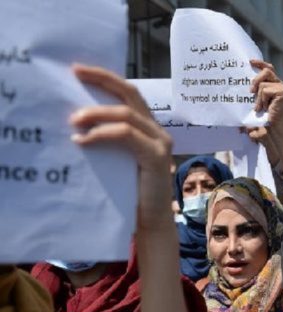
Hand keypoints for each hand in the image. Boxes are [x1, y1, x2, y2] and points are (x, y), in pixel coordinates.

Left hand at [70, 64, 173, 230]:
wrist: (149, 222)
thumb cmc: (130, 193)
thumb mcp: (117, 159)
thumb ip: (108, 139)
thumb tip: (77, 119)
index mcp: (148, 129)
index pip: (129, 94)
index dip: (105, 78)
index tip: (78, 70)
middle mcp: (157, 131)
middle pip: (130, 94)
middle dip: (102, 81)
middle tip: (75, 76)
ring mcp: (159, 143)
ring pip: (126, 114)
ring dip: (96, 113)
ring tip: (73, 121)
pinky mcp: (156, 157)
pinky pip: (126, 135)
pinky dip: (102, 134)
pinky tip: (83, 140)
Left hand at [250, 60, 282, 130]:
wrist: (272, 129)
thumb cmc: (263, 118)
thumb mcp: (255, 103)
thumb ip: (253, 93)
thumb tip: (242, 86)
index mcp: (273, 85)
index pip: (268, 68)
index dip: (260, 63)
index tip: (250, 61)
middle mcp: (279, 84)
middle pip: (266, 70)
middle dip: (256, 79)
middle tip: (250, 92)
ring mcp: (282, 87)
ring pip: (262, 84)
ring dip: (258, 98)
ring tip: (260, 108)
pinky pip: (265, 90)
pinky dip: (262, 100)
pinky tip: (266, 108)